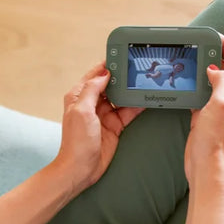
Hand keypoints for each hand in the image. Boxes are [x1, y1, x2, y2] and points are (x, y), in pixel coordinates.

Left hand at [55, 62, 143, 195]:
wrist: (81, 168)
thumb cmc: (77, 141)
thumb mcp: (82, 110)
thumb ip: (93, 89)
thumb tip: (105, 73)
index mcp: (79, 96)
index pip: (95, 75)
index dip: (108, 65)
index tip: (122, 55)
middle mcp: (91, 103)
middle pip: (110, 84)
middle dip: (123, 76)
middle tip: (138, 66)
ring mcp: (104, 115)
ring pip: (121, 97)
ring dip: (131, 90)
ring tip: (145, 80)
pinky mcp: (114, 126)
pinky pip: (128, 112)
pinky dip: (137, 106)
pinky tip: (146, 99)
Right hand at [184, 35, 223, 185]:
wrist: (206, 166)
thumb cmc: (216, 139)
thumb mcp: (221, 104)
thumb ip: (220, 81)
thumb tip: (214, 69)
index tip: (217, 37)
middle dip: (216, 57)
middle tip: (203, 47)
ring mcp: (219, 112)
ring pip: (213, 85)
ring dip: (205, 73)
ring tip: (194, 62)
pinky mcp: (206, 120)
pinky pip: (202, 99)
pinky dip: (196, 89)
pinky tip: (187, 86)